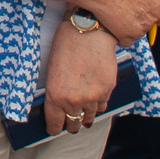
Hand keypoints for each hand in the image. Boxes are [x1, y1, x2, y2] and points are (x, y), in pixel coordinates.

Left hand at [42, 22, 121, 137]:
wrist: (89, 29)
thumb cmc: (65, 43)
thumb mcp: (51, 69)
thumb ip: (55, 90)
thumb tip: (58, 104)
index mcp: (55, 96)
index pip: (54, 125)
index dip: (54, 129)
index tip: (53, 128)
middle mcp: (74, 101)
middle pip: (73, 125)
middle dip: (70, 124)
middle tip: (68, 122)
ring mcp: (92, 97)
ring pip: (89, 118)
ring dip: (85, 116)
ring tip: (82, 112)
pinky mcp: (107, 90)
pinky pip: (103, 106)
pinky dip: (98, 105)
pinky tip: (94, 100)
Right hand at [80, 0, 159, 44]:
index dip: (158, 14)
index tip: (149, 10)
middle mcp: (155, 16)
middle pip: (151, 24)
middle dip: (141, 18)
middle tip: (127, 9)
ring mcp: (141, 28)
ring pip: (138, 31)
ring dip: (129, 25)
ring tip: (114, 9)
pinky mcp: (127, 36)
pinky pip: (126, 40)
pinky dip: (118, 33)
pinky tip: (109, 20)